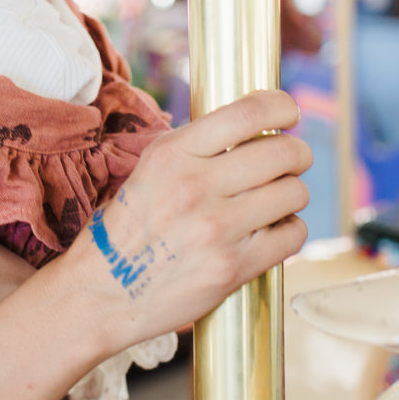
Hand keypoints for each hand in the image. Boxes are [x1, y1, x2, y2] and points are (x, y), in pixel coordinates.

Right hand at [0, 91, 310, 399]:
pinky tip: (271, 232)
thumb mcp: (150, 171)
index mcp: (174, 154)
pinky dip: (289, 230)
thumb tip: (254, 126)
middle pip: (283, 152)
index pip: (249, 113)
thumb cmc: (127, 229)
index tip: (287, 114)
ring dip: (292, 195)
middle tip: (292, 162)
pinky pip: (292, 235)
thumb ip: (196, 148)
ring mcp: (216, 229)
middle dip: (297, 154)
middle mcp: (196, 186)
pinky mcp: (232, 268)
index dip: (282, 106)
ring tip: (275, 202)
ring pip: (294, 193)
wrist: (101, 293)